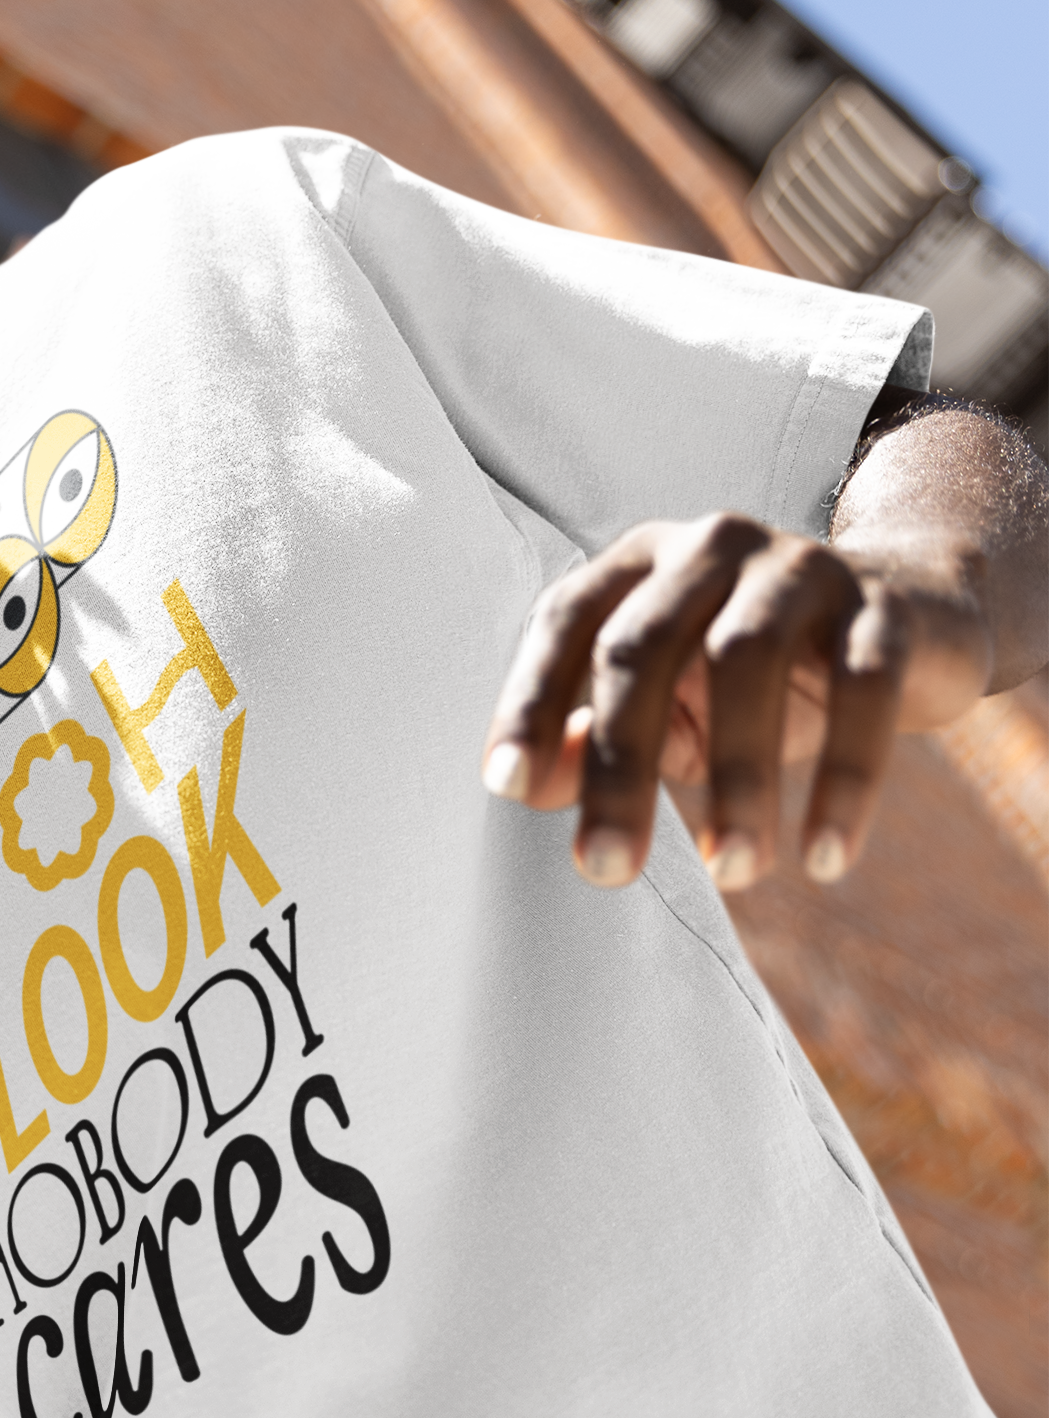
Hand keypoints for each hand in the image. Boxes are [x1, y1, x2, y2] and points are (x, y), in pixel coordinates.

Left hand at [479, 510, 994, 889]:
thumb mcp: (665, 707)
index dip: (530, 700)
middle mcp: (709, 546)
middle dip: (618, 764)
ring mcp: (799, 567)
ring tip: (732, 871)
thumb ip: (589, 740)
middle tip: (605, 869)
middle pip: (642, 646)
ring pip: (745, 659)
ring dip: (734, 777)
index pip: (565, 621)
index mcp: (638, 565)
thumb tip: (526, 788)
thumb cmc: (748, 679)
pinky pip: (863, 689)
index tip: (507, 787)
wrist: (909, 621)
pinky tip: (823, 857)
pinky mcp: (885, 609)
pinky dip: (844, 779)